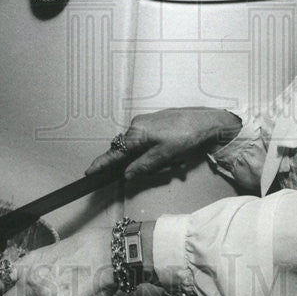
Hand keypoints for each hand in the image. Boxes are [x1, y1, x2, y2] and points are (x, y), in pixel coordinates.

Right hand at [87, 107, 242, 178]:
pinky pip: (148, 141)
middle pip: (128, 150)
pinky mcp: (156, 123)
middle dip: (138, 163)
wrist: (207, 121)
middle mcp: (138, 125)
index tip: (89, 171)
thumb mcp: (165, 155)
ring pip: (140, 147)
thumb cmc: (187, 135)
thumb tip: (127, 174)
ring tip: (174, 160)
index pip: (115, 151)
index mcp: (138, 132)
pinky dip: (156, 151)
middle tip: (161, 167)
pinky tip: (174, 154)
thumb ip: (144, 165)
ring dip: (151, 158)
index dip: (102, 163)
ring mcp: (147, 122)